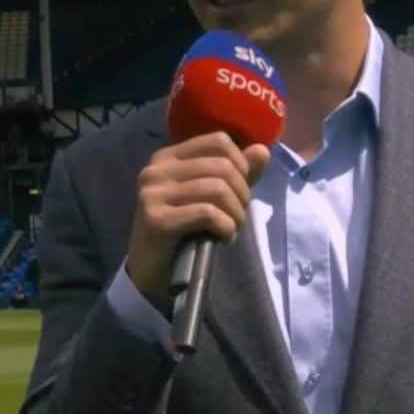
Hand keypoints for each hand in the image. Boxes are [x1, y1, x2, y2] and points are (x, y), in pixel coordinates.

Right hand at [126, 132, 270, 302]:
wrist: (151, 272)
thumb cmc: (182, 232)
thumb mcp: (210, 198)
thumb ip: (236, 173)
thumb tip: (262, 150)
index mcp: (167, 157)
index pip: (218, 142)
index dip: (241, 165)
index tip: (239, 191)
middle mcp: (156, 169)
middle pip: (222, 166)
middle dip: (241, 194)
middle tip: (237, 216)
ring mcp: (153, 193)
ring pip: (217, 189)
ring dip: (235, 214)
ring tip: (231, 228)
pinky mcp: (156, 219)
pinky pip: (207, 213)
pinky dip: (225, 227)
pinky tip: (223, 238)